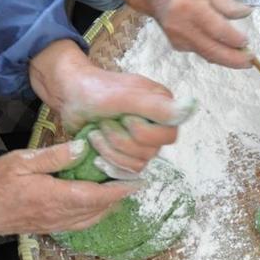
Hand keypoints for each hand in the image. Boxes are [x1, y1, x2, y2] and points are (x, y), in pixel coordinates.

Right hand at [0, 142, 138, 259]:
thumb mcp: (20, 161)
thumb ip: (54, 156)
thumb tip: (83, 148)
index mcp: (55, 197)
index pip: (97, 195)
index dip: (120, 189)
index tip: (138, 180)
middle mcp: (60, 215)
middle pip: (100, 208)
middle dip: (119, 195)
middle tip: (133, 178)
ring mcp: (56, 224)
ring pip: (93, 218)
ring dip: (109, 205)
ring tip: (120, 188)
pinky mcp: (50, 227)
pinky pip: (81, 223)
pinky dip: (95, 213)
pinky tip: (98, 202)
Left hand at [30, 40, 184, 172]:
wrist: (69, 94)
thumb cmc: (95, 89)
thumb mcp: (126, 95)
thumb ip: (157, 105)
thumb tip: (190, 108)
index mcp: (163, 107)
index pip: (168, 136)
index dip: (143, 132)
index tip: (124, 116)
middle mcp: (157, 125)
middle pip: (151, 152)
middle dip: (122, 141)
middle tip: (104, 123)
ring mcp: (142, 141)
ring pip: (138, 163)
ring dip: (111, 149)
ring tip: (97, 132)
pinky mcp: (126, 153)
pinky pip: (126, 170)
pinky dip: (108, 160)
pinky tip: (97, 148)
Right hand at [115, 0, 252, 67]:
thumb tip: (245, 13)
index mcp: (183, 4)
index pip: (214, 27)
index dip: (232, 38)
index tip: (247, 41)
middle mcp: (178, 25)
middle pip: (211, 49)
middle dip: (233, 59)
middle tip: (251, 61)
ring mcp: (175, 38)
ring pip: (207, 54)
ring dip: (227, 60)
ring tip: (245, 60)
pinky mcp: (176, 45)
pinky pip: (201, 51)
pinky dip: (216, 53)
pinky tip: (228, 52)